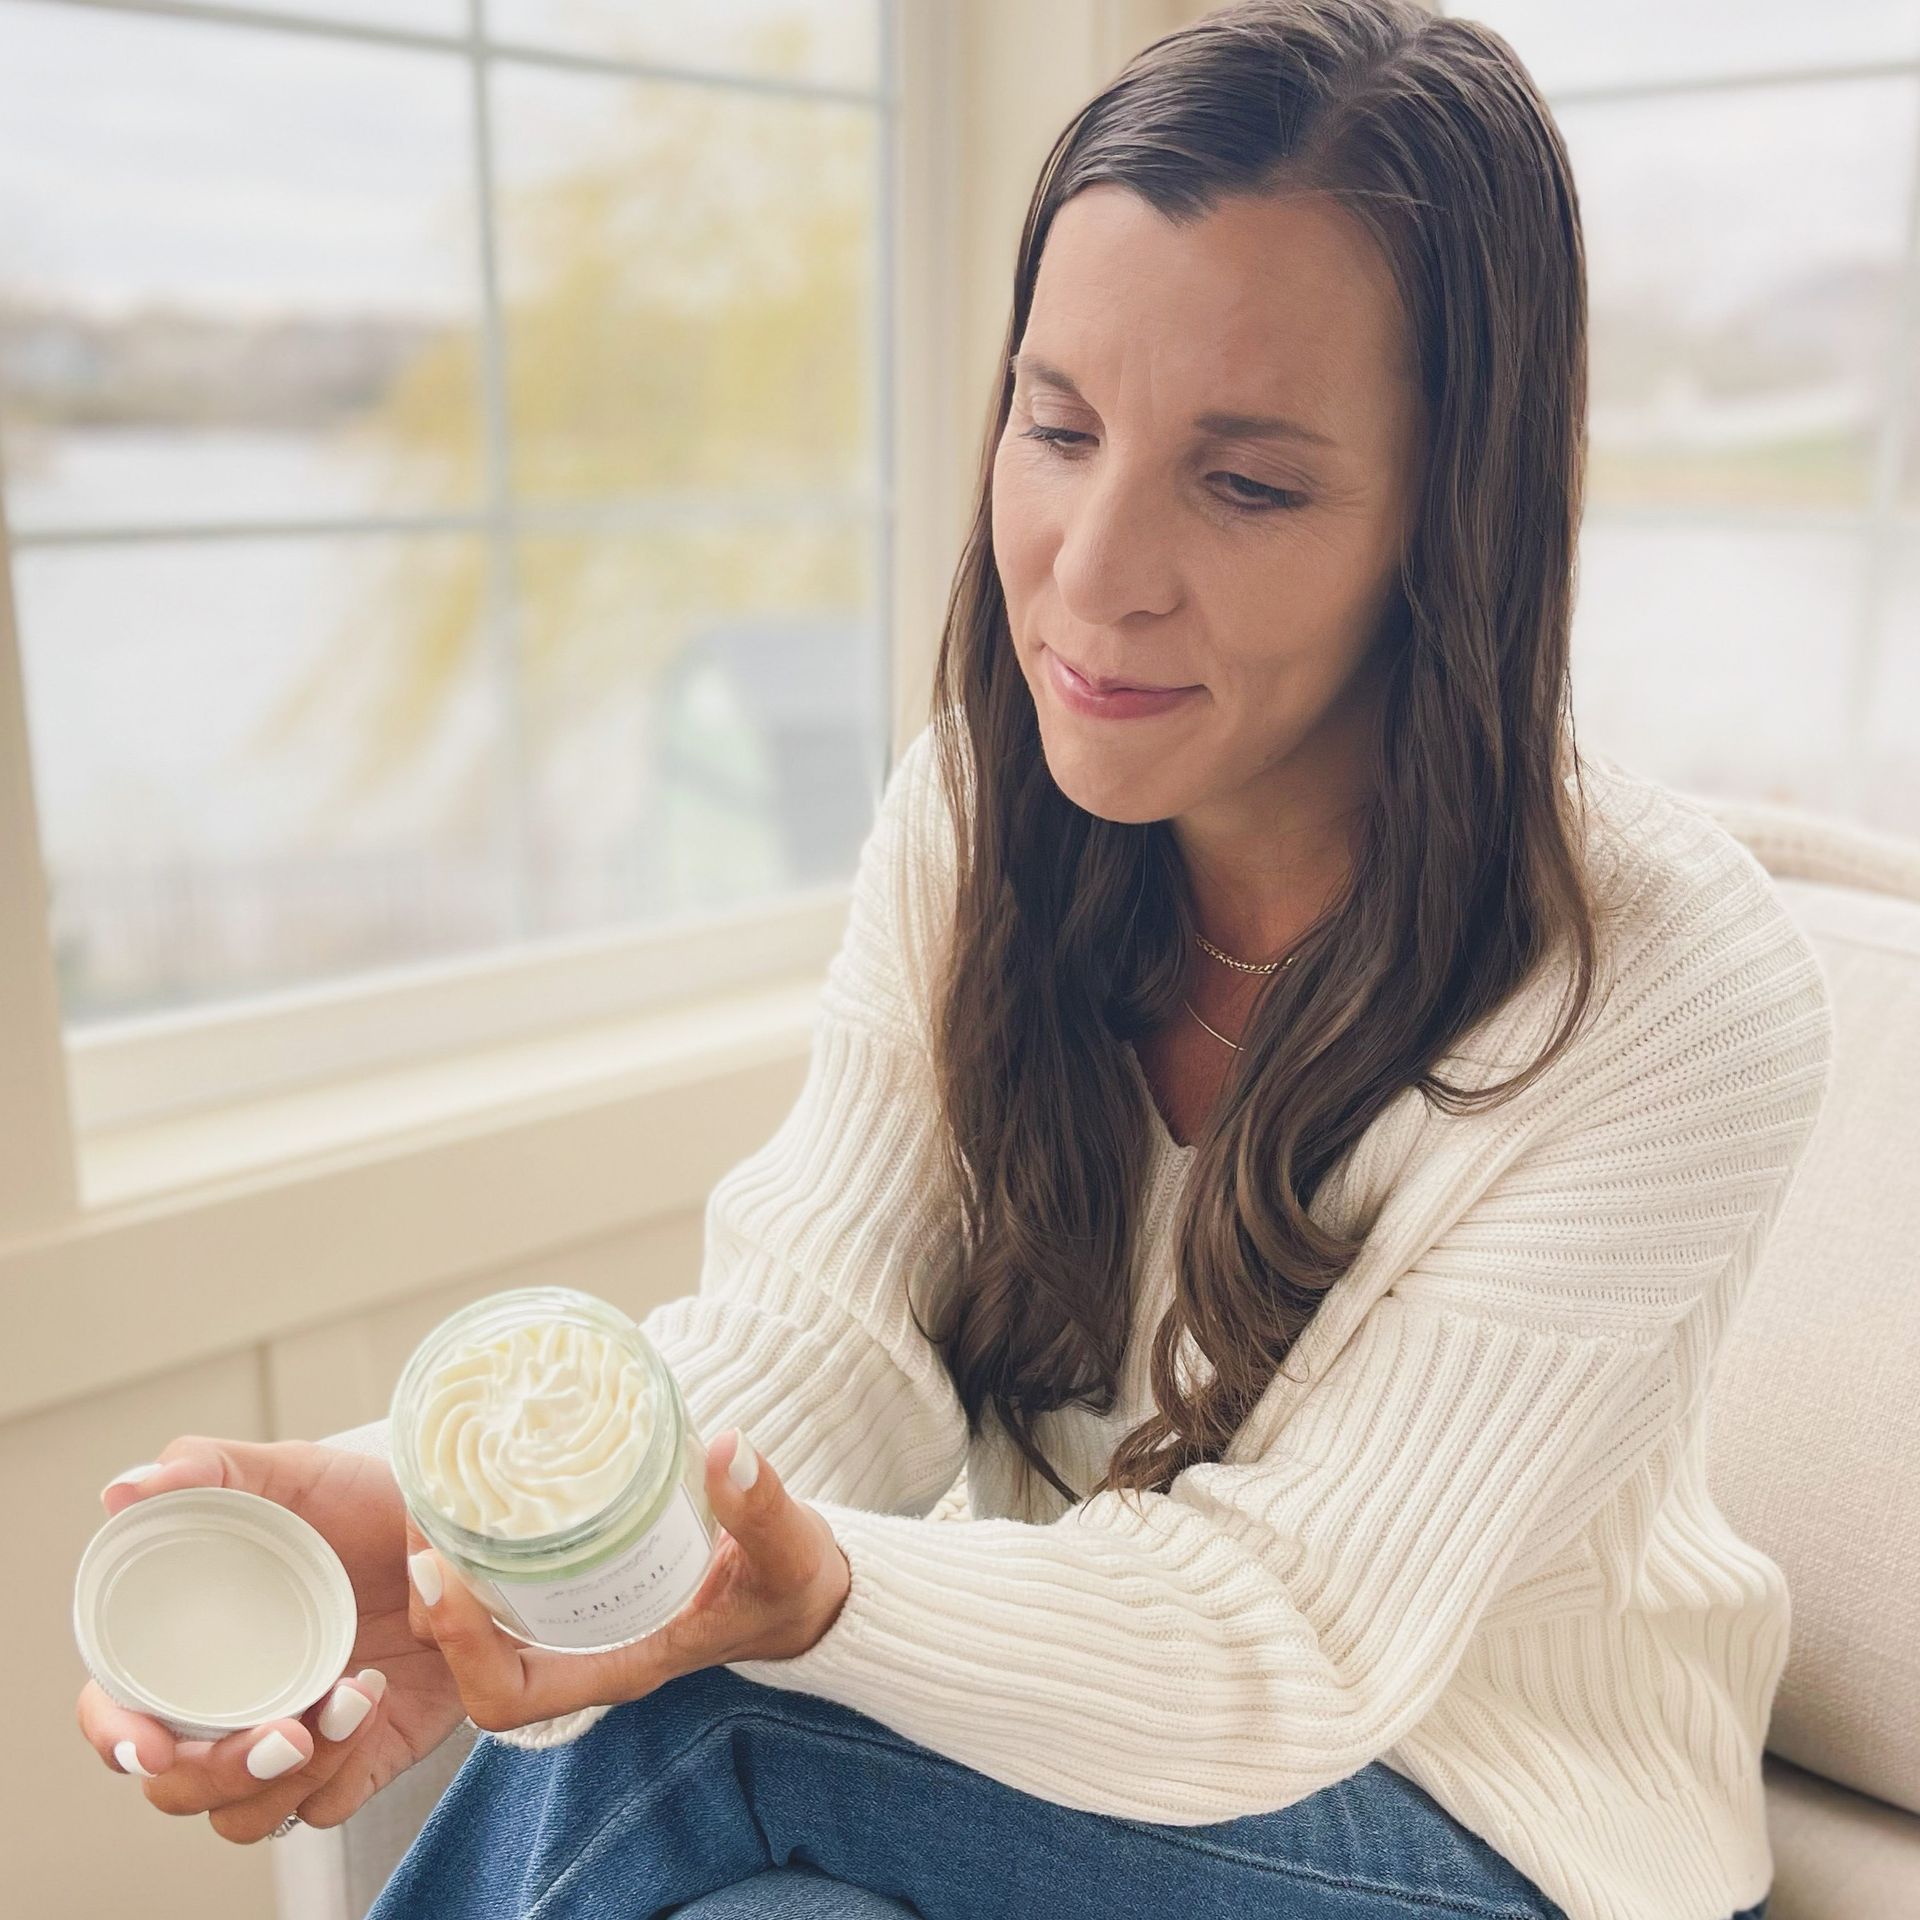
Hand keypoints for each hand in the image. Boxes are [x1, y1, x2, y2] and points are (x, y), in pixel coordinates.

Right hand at [76, 1437, 469, 1841]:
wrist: (460, 1523)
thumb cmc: (359, 1498)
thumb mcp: (292, 1472)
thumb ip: (208, 1468)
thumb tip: (122, 1492)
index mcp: (192, 1644)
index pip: (120, 1713)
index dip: (117, 1737)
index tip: (149, 1745)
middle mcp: (234, 1702)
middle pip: (180, 1785)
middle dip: (218, 1772)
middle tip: (282, 1731)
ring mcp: (294, 1737)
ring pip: (249, 1812)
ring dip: (288, 1777)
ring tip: (350, 1699)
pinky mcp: (358, 1756)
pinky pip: (327, 1804)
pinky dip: (342, 1772)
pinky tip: (374, 1697)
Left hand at [404, 1427, 850, 1733]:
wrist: (803, 1591)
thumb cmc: (791, 1585)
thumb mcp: (787, 1549)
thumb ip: (761, 1505)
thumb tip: (729, 1449)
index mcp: (620, 1665)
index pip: (508, 1695)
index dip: (461, 1647)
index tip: (440, 1573)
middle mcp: (587, 1653)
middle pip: (474, 1659)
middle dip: (434, 1598)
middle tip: (419, 1516)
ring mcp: (582, 1625)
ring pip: (485, 1618)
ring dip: (449, 1567)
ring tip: (434, 1491)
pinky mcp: (586, 1588)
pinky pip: (511, 1582)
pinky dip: (483, 1545)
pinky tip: (478, 1487)